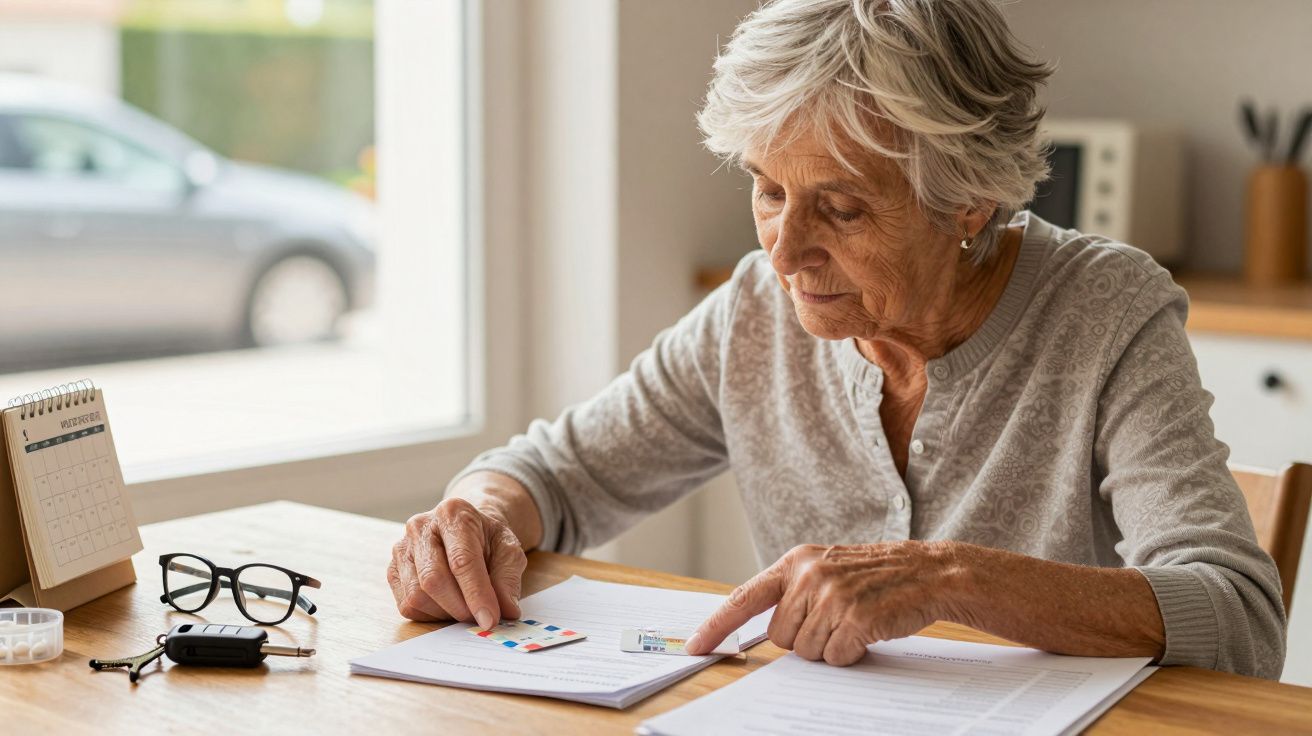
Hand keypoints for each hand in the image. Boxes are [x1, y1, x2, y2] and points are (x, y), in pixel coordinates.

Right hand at [387, 497, 528, 629]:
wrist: (465, 529)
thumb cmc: (487, 539)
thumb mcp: (509, 550)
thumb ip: (508, 578)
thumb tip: (506, 610)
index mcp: (453, 514)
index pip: (462, 560)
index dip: (477, 594)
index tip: (490, 619)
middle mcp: (421, 527)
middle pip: (433, 580)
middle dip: (460, 607)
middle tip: (479, 618)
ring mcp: (401, 548)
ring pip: (417, 596)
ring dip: (445, 613)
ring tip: (464, 606)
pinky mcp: (393, 569)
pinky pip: (406, 605)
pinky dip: (430, 614)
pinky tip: (446, 604)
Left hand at [686, 542, 959, 664]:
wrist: (929, 572)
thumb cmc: (875, 577)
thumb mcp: (826, 570)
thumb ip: (792, 592)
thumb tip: (763, 633)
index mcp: (795, 561)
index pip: (744, 599)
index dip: (716, 626)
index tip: (694, 648)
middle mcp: (808, 576)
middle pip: (779, 637)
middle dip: (804, 639)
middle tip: (836, 620)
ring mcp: (831, 596)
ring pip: (806, 652)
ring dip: (830, 647)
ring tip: (854, 621)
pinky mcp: (855, 618)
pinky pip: (835, 657)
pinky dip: (851, 654)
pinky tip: (868, 631)